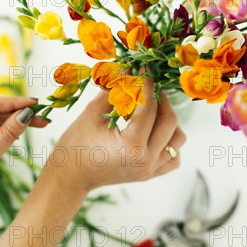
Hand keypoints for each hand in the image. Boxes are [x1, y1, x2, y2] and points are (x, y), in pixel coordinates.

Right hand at [46, 79, 185, 192]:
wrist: (69, 177)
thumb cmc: (75, 146)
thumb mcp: (92, 114)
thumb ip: (114, 90)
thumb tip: (129, 68)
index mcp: (132, 146)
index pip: (148, 108)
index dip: (147, 85)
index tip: (143, 69)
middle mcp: (146, 160)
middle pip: (169, 121)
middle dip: (160, 99)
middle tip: (147, 87)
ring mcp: (150, 170)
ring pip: (177, 139)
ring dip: (168, 121)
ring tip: (151, 110)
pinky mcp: (150, 174)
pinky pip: (173, 157)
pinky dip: (170, 142)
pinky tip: (154, 132)